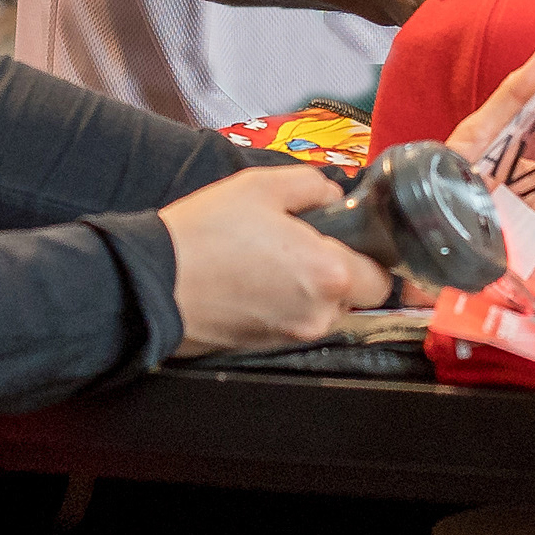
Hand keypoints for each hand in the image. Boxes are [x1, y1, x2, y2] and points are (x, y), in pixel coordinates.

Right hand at [159, 164, 390, 352]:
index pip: (383, 278)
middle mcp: (319, 314)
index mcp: (329, 274)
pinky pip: (292, 324)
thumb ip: (313, 186)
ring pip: (323, 313)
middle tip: (305, 246)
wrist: (151, 282)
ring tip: (270, 262)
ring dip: (310, 290)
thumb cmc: (205, 233)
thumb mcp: (260, 187)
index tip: (351, 240)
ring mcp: (291, 337)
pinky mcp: (264, 348)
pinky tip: (252, 282)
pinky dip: (283, 306)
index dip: (371, 256)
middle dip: (340, 274)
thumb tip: (333, 197)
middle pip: (355, 299)